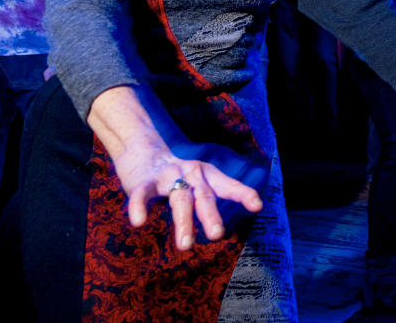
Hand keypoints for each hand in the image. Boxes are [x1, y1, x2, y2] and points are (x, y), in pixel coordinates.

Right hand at [112, 142, 263, 250]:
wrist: (142, 150)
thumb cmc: (175, 174)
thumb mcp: (198, 181)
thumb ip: (208, 198)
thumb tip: (223, 230)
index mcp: (206, 175)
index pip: (228, 185)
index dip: (243, 194)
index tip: (257, 206)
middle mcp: (191, 173)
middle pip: (204, 196)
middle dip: (211, 215)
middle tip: (217, 235)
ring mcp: (168, 176)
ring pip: (178, 199)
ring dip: (183, 222)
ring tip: (185, 246)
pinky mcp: (143, 181)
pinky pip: (142, 195)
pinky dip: (139, 207)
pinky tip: (139, 222)